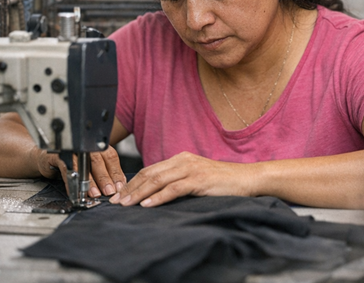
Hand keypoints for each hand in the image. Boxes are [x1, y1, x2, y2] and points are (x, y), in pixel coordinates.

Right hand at [29, 145, 126, 198]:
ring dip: (90, 180)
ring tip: (94, 193)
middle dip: (105, 178)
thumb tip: (120, 186)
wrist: (44, 158)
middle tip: (110, 191)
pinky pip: (67, 168)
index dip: (116, 172)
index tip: (120, 187)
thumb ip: (104, 173)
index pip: (111, 157)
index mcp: (96, 146)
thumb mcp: (89, 168)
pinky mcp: (57, 155)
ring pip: (84, 164)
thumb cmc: (70, 163)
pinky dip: (72, 181)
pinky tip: (76, 191)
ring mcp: (71, 149)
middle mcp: (85, 146)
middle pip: (98, 160)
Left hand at [109, 151, 251, 206]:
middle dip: (130, 188)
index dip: (132, 182)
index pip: (150, 170)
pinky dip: (159, 197)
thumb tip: (156, 194)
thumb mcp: (196, 178)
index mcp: (181, 158)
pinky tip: (148, 205)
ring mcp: (191, 169)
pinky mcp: (199, 179)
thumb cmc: (223, 181)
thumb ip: (178, 181)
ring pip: (158, 180)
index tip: (119, 195)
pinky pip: (174, 188)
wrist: (247, 178)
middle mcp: (183, 160)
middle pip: (149, 174)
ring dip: (139, 193)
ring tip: (127, 204)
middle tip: (116, 202)